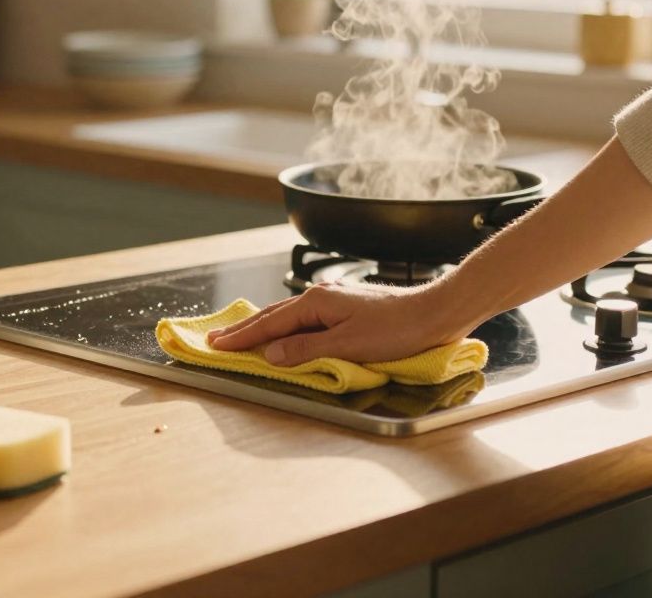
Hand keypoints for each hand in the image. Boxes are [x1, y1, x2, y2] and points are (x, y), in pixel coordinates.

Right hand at [205, 282, 457, 365]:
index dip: (242, 337)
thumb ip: (306, 349)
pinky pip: (305, 319)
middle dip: (245, 329)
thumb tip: (271, 353)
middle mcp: (322, 297)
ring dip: (264, 327)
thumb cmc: (397, 330)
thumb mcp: (348, 345)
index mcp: (317, 302)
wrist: (435, 314)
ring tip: (242, 335)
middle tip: (216, 339)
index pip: (270, 323)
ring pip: (289, 316)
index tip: (215, 345)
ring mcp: (336, 302)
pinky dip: (286, 327)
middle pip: (274, 315)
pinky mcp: (348, 309)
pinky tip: (285, 331)